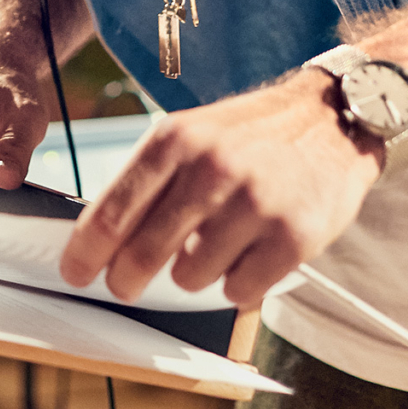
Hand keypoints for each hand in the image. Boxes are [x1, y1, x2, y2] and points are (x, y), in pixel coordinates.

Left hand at [60, 70, 380, 306]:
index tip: (74, 272)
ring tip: (217, 242)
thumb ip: (150, 181)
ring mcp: (254, 204)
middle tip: (126, 284)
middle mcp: (211, 169)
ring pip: (191, 278)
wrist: (333, 118)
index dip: (86, 252)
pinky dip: (239, 282)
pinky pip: (240, 291)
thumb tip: (102, 238)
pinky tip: (251, 253)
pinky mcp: (293, 237)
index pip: (114, 210)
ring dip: (196, 272)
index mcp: (176, 140)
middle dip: (126, 278)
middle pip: (144, 253)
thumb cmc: (252, 134)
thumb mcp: (193, 135)